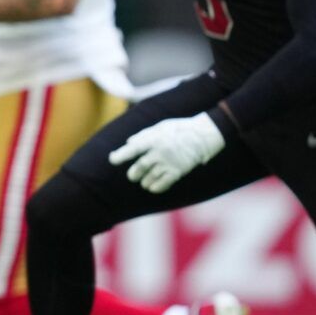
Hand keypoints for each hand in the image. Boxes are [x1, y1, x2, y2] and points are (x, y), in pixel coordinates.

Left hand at [109, 113, 225, 193]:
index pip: (134, 148)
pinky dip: (155, 187)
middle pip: (141, 166)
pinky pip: (163, 183)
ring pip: (150, 177)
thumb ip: (143, 135)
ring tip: (143, 182)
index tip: (112, 159)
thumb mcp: (160, 126)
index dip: (121, 155)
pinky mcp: (178, 171)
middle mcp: (160, 151)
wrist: (203, 135)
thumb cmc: (179, 129)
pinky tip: (152, 188)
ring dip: (144, 181)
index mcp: (154, 139)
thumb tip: (128, 143)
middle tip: (132, 176)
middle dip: (133, 174)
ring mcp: (169, 162)